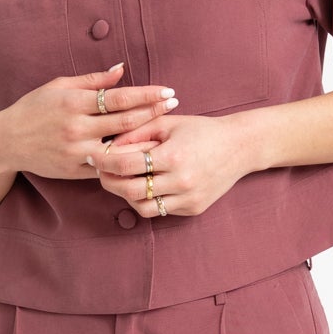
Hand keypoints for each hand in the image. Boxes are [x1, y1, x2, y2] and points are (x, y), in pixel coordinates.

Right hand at [0, 63, 177, 182]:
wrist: (7, 141)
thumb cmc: (34, 109)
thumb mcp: (58, 86)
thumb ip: (92, 81)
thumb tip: (122, 70)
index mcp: (74, 102)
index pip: (118, 97)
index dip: (146, 94)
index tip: (167, 91)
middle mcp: (77, 127)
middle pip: (124, 121)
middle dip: (153, 112)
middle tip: (175, 105)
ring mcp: (77, 151)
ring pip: (119, 148)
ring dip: (145, 141)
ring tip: (167, 134)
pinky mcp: (75, 170)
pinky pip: (106, 167)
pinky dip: (125, 162)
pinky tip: (145, 157)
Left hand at [95, 106, 260, 217]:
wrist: (240, 147)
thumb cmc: (201, 130)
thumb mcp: (168, 123)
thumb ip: (136, 132)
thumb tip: (108, 145)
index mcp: (173, 156)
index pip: (125, 164)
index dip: (103, 161)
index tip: (92, 156)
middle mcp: (181, 181)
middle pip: (129, 190)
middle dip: (109, 181)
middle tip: (101, 171)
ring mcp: (188, 198)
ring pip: (142, 207)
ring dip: (125, 195)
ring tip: (121, 180)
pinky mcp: (193, 209)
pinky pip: (159, 211)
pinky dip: (146, 201)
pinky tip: (143, 186)